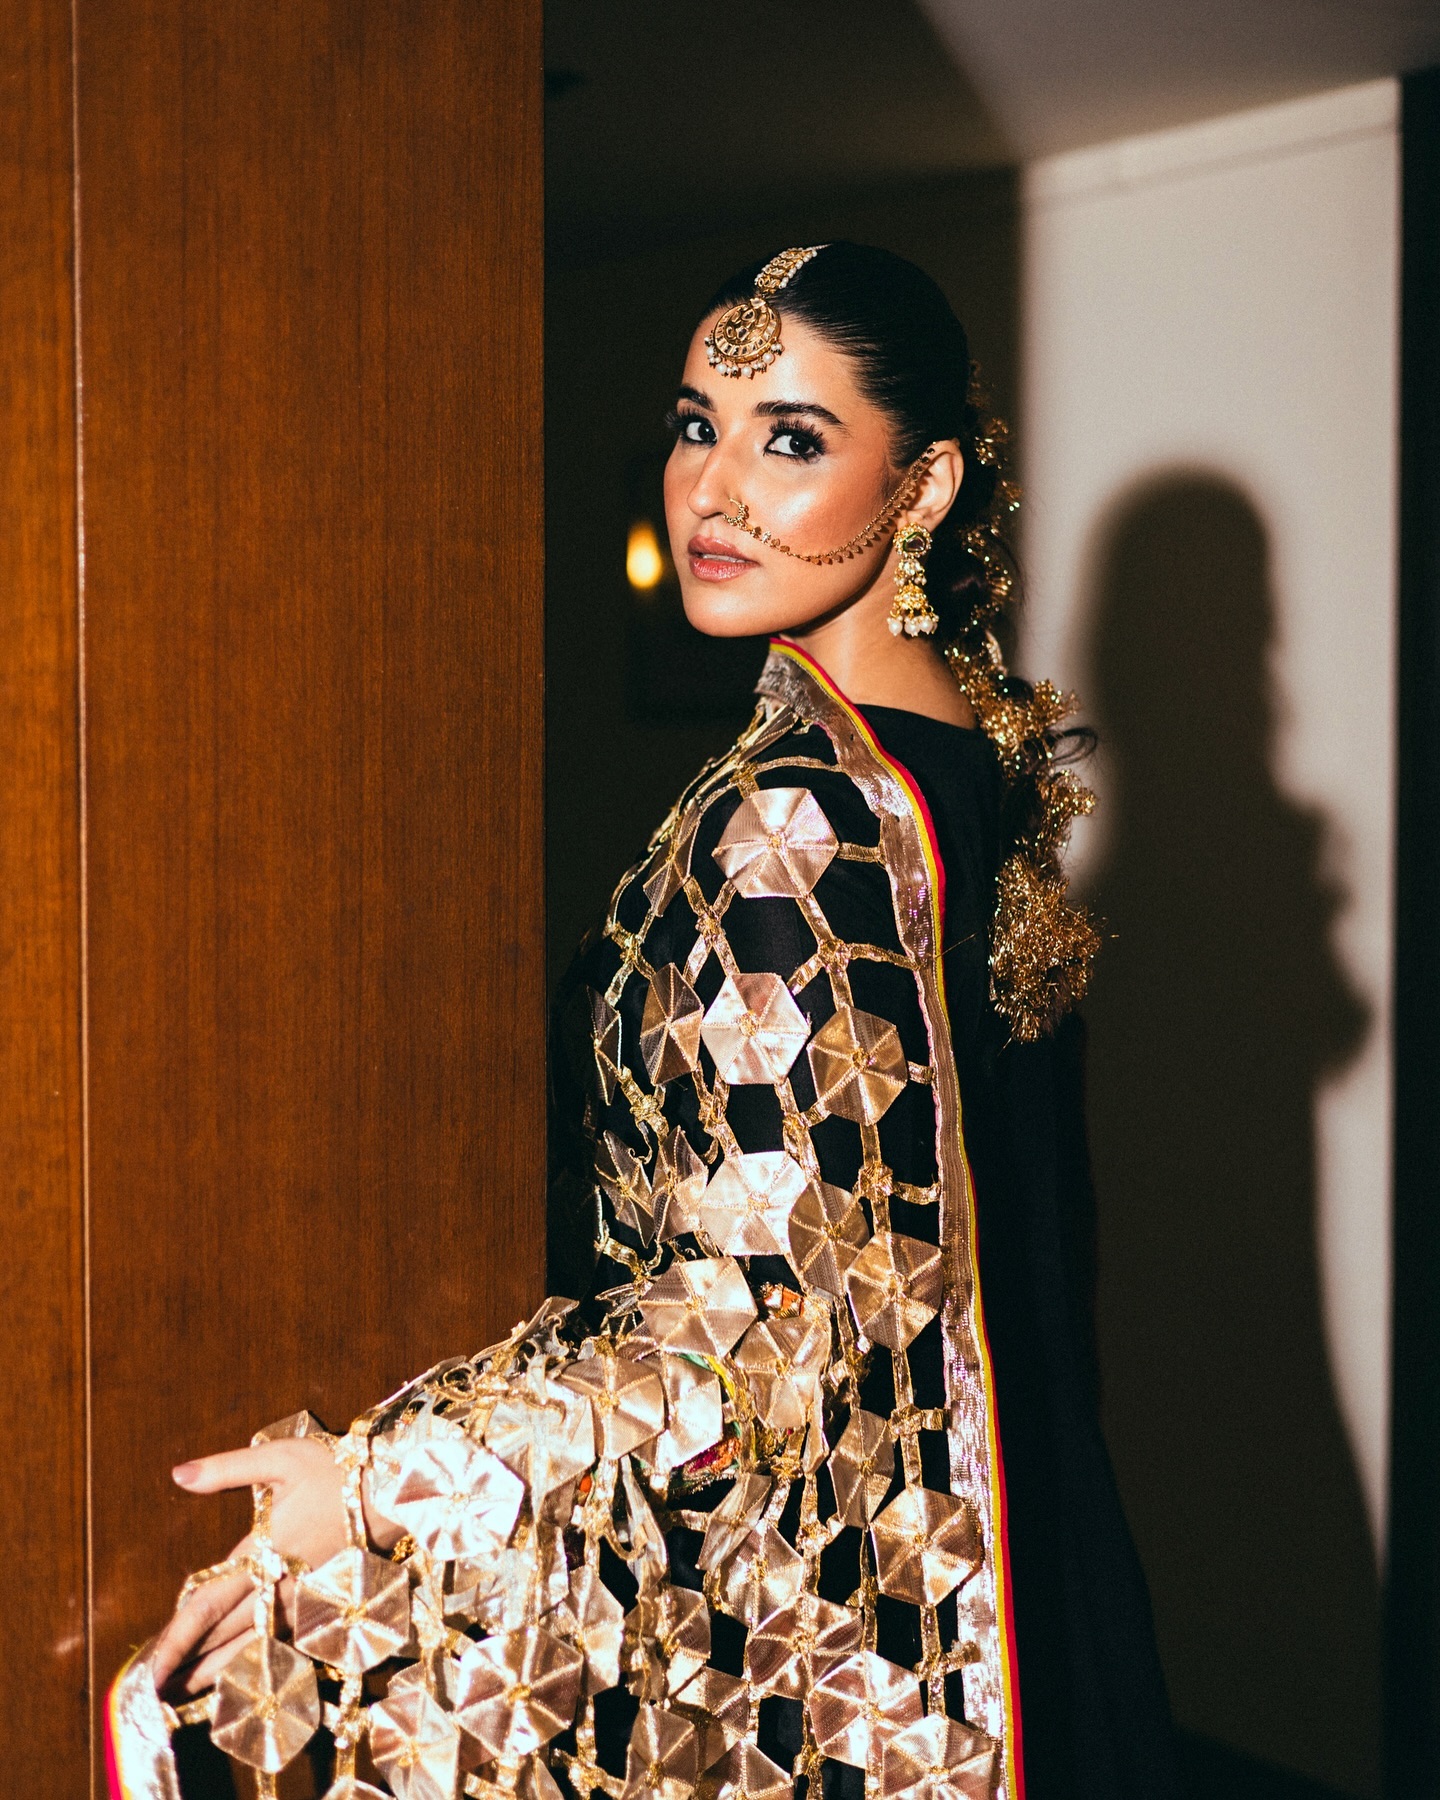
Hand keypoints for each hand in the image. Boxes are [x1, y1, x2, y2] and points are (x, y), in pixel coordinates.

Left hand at [150, 1437, 355, 1696]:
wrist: (395, 1492)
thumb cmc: (336, 1470)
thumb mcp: (281, 1458)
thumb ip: (227, 1469)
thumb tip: (178, 1474)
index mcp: (262, 1551)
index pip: (207, 1606)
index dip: (175, 1640)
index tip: (148, 1670)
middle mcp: (278, 1585)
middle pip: (221, 1635)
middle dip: (184, 1665)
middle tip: (151, 1692)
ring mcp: (300, 1600)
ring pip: (249, 1646)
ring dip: (212, 1672)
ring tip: (182, 1693)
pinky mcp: (318, 1603)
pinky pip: (276, 1642)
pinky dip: (249, 1660)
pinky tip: (235, 1672)